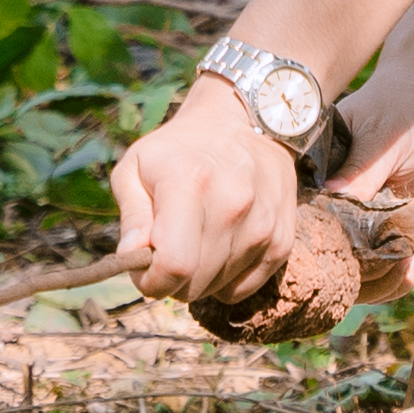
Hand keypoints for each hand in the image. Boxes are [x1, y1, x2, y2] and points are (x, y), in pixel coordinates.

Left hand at [110, 73, 305, 315]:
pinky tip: (218, 247)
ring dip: (198, 278)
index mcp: (190, 183)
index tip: (142, 268)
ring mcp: (263, 225)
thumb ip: (131, 216)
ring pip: (217, 289)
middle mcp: (233, 205)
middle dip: (170, 280)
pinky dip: (225, 279)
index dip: (150, 280)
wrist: (243, 123)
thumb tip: (132, 258)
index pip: (174, 264)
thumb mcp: (136, 167)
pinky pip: (243, 288)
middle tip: (165, 250)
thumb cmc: (178, 149)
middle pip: (194, 283)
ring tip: (194, 239)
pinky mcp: (282, 240)